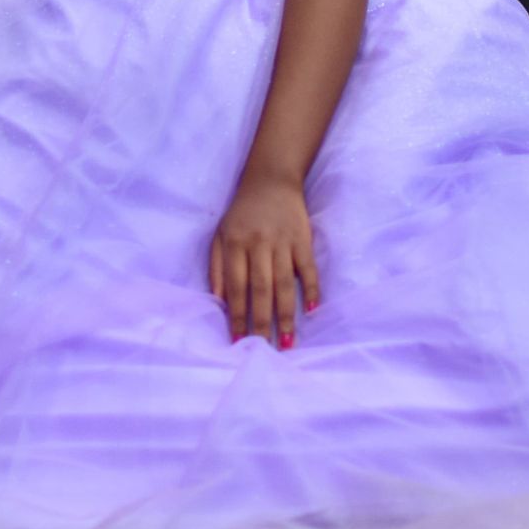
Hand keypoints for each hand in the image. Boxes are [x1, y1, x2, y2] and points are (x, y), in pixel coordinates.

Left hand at [210, 174, 320, 349]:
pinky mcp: (303, 239)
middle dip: (261, 322)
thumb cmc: (242, 213)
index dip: (237, 315)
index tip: (238, 341)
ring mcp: (282, 242)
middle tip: (264, 349)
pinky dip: (312, 288)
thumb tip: (218, 302)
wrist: (271, 179)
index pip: (236, 286)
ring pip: (284, 284)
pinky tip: (312, 309)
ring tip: (287, 341)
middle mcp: (258, 244)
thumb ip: (216, 267)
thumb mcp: (220, 235)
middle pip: (260, 289)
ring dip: (286, 314)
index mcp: (234, 244)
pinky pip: (308, 267)